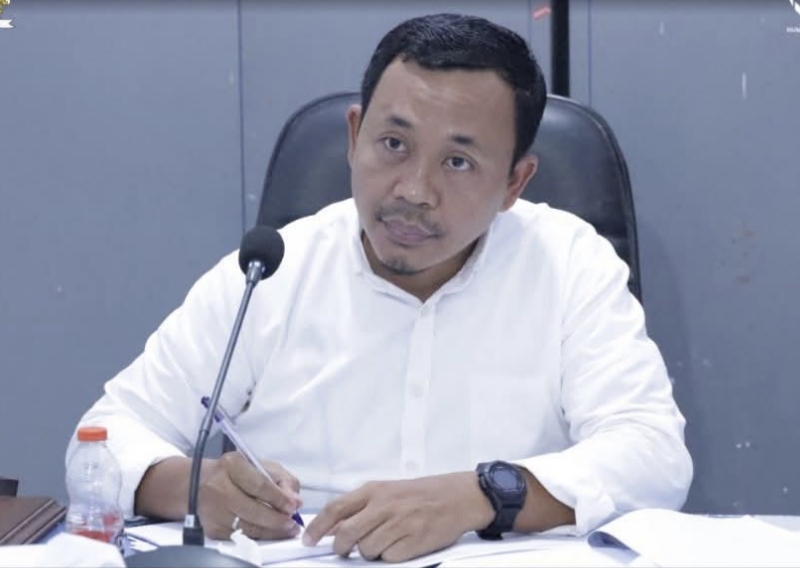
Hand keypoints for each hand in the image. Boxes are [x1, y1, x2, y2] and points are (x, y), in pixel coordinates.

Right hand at [198, 452, 302, 539]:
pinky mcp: (212, 528)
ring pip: (248, 527)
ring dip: (272, 531)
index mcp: (232, 464)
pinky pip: (241, 536)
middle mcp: (219, 487)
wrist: (200, 483)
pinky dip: (259, 536)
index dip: (279, 498)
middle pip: (253, 509)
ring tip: (287, 529)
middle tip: (293, 523)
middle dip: (277, 519)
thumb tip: (295, 500)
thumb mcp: (261, 465)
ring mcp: (214, 510)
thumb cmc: (236, 472)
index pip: (259, 485)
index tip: (294, 506)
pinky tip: (269, 532)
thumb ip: (282, 479)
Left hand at [302, 472, 493, 562]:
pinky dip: (390, 556)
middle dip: (341, 548)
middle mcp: (383, 506)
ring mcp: (398, 524)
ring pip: (366, 550)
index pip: (335, 509)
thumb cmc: (419, 494)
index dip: (317, 527)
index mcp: (374, 491)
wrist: (456, 497)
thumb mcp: (386, 491)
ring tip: (385, 540)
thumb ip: (359, 506)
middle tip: (344, 550)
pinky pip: (388, 558)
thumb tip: (331, 527)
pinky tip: (400, 545)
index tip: (308, 540)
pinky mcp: (412, 541)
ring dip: (370, 552)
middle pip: (346, 535)